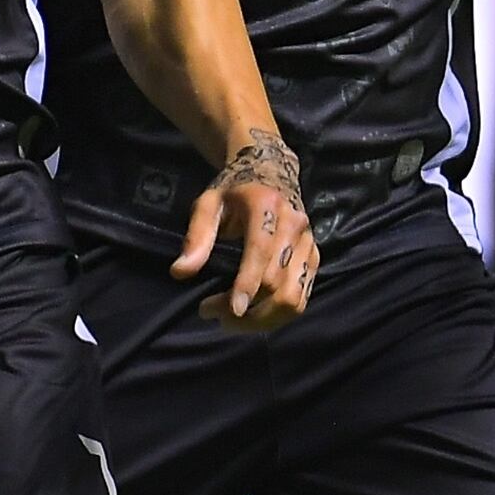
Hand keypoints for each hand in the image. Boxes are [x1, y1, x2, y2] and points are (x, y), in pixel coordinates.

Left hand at [171, 135, 315, 331]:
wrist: (272, 173)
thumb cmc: (234, 191)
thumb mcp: (208, 203)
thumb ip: (196, 236)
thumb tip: (180, 272)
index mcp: (267, 206)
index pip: (260, 252)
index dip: (246, 284)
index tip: (230, 310)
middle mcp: (295, 225)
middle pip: (276, 282)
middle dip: (245, 307)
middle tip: (211, 312)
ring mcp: (308, 244)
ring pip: (293, 297)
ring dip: (263, 319)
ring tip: (231, 321)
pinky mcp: (314, 259)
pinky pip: (301, 298)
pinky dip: (278, 315)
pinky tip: (252, 316)